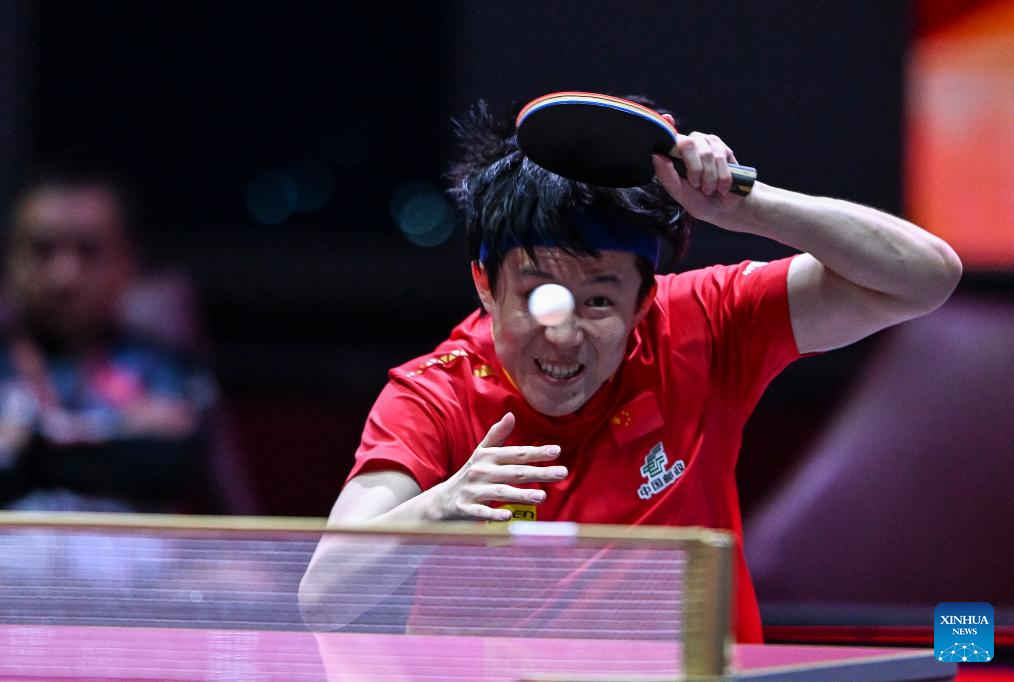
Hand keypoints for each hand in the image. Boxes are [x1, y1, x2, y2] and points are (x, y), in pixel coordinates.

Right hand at [429, 412, 566, 520]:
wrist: (441, 500)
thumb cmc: (469, 475)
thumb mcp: (481, 453)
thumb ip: (497, 435)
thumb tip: (511, 415)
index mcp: (487, 457)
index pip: (516, 453)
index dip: (536, 452)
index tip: (557, 451)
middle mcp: (481, 472)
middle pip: (514, 472)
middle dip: (538, 472)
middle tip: (562, 473)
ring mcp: (472, 490)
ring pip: (500, 492)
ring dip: (521, 494)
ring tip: (542, 497)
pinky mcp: (465, 508)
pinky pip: (481, 512)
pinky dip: (493, 514)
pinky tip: (509, 516)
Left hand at [653, 117, 748, 227]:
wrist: (726, 208)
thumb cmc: (699, 201)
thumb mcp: (680, 193)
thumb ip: (667, 176)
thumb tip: (657, 155)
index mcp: (672, 155)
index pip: (667, 136)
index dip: (666, 126)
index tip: (666, 119)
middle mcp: (687, 145)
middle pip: (687, 142)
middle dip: (695, 169)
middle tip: (697, 185)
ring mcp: (705, 143)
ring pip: (706, 153)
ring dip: (710, 177)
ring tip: (709, 189)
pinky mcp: (722, 147)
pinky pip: (721, 157)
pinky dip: (722, 176)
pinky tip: (722, 186)